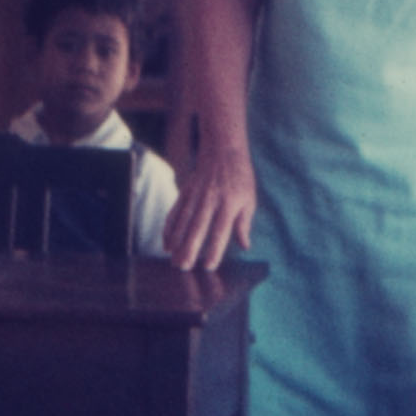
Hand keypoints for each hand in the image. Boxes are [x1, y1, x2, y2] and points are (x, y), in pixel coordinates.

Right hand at [164, 138, 256, 270]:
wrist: (223, 149)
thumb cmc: (240, 177)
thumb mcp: (249, 199)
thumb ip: (244, 223)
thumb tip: (244, 246)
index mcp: (230, 203)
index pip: (220, 230)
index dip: (214, 249)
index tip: (208, 266)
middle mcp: (210, 200)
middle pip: (197, 227)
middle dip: (189, 248)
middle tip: (183, 266)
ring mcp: (195, 195)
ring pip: (183, 221)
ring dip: (176, 240)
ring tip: (172, 259)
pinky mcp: (185, 191)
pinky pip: (175, 211)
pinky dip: (169, 227)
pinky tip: (166, 242)